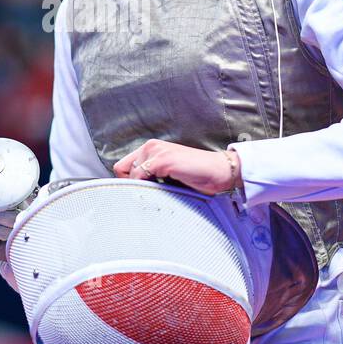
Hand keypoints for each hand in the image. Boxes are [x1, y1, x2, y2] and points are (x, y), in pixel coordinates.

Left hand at [112, 139, 240, 195]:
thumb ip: (151, 177)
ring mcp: (156, 152)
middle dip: (132, 185)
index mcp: (151, 148)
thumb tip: (132, 192)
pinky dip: (144, 188)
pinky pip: (139, 177)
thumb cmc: (197, 176)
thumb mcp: (168, 175)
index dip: (127, 182)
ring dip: (139, 187)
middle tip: (146, 197)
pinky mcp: (162, 160)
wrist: (220, 171)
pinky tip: (159, 193)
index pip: (123, 167)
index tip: (136, 195)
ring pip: (130, 175)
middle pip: (122, 171)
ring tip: (156, 195)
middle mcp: (151, 146)